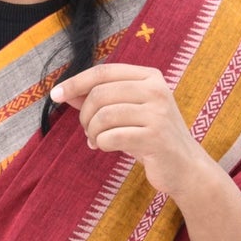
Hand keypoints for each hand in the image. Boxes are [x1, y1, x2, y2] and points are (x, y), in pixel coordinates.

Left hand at [50, 63, 209, 203]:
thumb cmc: (151, 138)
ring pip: (104, 116)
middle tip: (87, 130)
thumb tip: (65, 92)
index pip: (103, 72)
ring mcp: (158, 114)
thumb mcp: (127, 112)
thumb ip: (100, 99)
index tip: (55, 95)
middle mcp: (156, 90)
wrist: (185, 168)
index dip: (75, 82)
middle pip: (100, 94)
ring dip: (92, 131)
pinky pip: (112, 137)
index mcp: (150, 77)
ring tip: (95, 140)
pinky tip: (105, 147)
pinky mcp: (155, 138)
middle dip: (85, 115)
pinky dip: (101, 144)